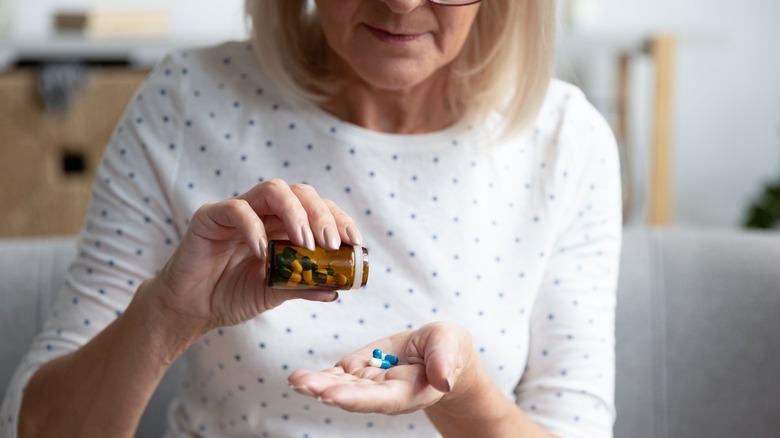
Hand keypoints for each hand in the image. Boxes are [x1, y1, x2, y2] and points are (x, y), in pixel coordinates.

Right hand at [143, 179, 362, 333]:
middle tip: (330, 242)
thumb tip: (337, 289)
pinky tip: (262, 252)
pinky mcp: (210, 216)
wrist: (191, 309)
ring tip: (305, 243)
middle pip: (300, 192)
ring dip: (295, 213)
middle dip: (321, 214)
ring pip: (273, 190)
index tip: (354, 241)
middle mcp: (264, 212)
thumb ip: (302, 287)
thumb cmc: (231, 295)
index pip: (318, 209)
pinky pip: (236, 209)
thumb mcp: (274, 293)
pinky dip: (253, 227)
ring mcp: (238, 210)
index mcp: (282, 225)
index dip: (339, 219)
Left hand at [287, 322, 478, 414]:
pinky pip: (336, 376)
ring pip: (340, 386)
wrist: (437, 349)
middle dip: (328, 391)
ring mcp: (369, 383)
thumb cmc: (447, 348)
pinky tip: (298, 378)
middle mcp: (385, 393)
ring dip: (317, 384)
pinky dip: (318, 377)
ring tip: (296, 381)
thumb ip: (444, 361)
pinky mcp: (359, 370)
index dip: (357, 398)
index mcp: (409, 391)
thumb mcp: (450, 345)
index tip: (334, 395)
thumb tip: (444, 382)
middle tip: (305, 385)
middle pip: (354, 395)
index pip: (381, 399)